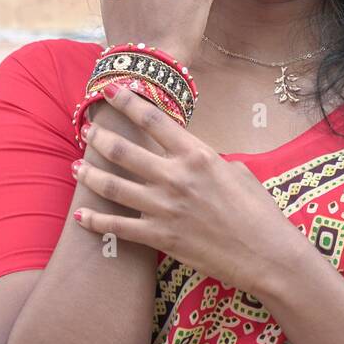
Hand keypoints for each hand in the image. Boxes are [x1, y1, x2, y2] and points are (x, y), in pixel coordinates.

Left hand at [71, 78, 302, 297]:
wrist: (266, 254)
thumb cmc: (259, 212)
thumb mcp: (238, 172)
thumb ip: (208, 160)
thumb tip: (192, 158)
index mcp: (198, 155)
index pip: (154, 119)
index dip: (128, 101)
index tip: (112, 89)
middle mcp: (176, 177)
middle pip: (124, 150)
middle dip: (100, 137)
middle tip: (88, 130)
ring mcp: (164, 209)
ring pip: (113, 187)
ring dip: (89, 175)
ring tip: (77, 166)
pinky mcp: (160, 238)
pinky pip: (118, 228)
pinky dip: (95, 222)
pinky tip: (81, 217)